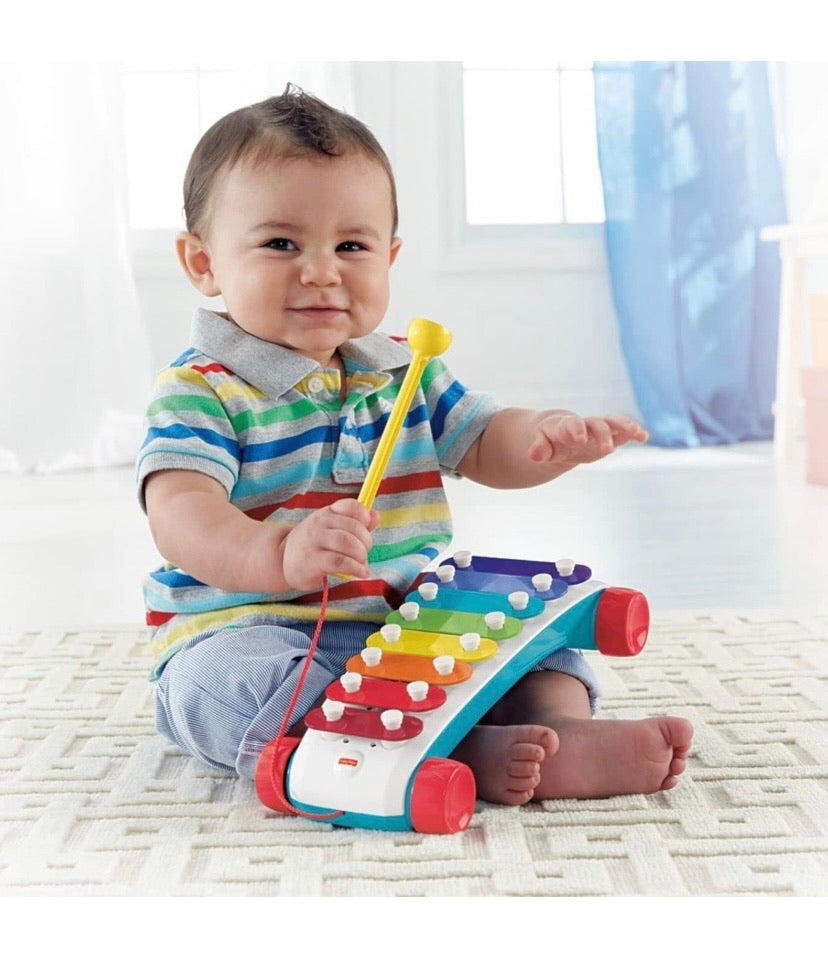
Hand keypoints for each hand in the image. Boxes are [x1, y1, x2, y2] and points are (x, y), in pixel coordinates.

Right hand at [280, 499, 378, 589]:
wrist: (282, 560)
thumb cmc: (313, 545)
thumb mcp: (331, 529)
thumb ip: (355, 524)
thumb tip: (376, 515)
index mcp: (326, 513)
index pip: (350, 506)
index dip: (364, 516)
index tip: (367, 527)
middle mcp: (319, 524)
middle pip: (353, 527)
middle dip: (366, 541)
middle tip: (364, 552)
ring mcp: (314, 541)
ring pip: (347, 543)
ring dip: (361, 554)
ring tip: (361, 563)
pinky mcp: (312, 561)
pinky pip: (340, 562)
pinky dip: (356, 568)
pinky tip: (361, 572)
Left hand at [527, 412, 647, 465]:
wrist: (557, 432)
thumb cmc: (547, 439)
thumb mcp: (540, 445)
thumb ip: (539, 448)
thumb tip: (534, 455)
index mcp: (565, 426)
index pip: (571, 424)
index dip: (576, 430)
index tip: (580, 439)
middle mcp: (584, 425)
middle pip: (596, 424)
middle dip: (602, 434)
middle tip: (607, 449)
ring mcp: (597, 429)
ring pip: (612, 423)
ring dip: (624, 426)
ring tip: (637, 433)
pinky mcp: (608, 436)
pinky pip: (622, 432)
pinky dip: (633, 432)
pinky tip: (644, 436)